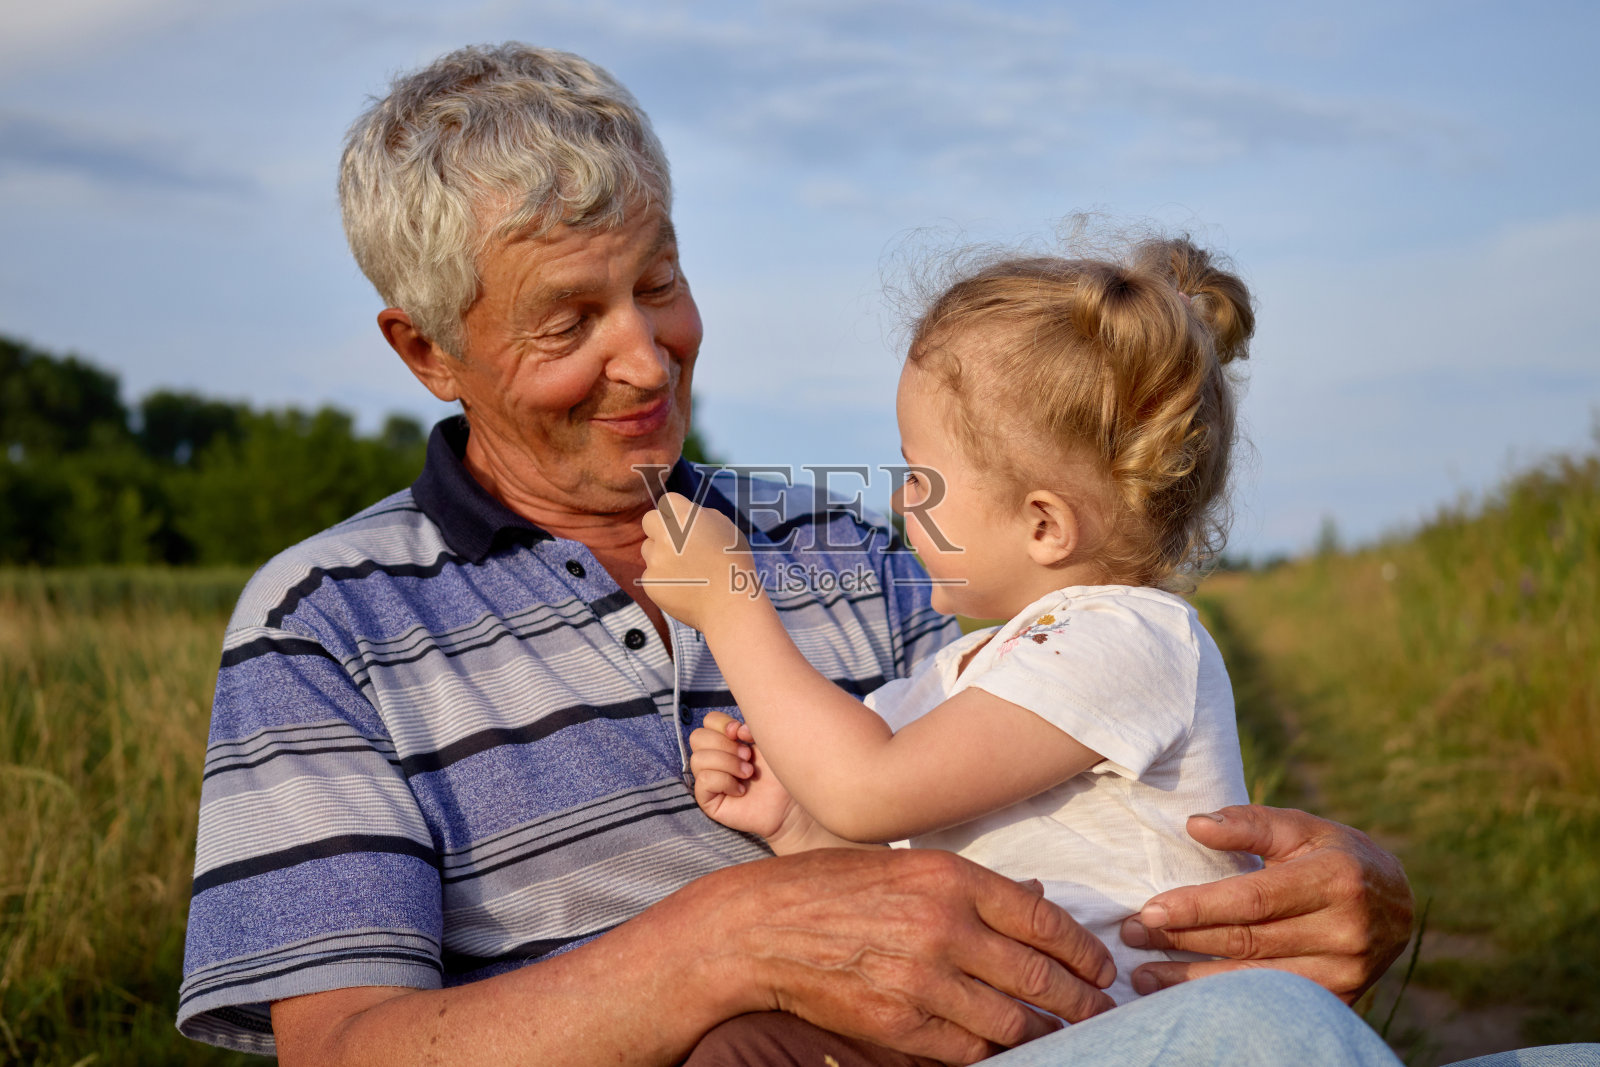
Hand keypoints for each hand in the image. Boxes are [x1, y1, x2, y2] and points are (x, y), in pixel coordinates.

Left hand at [639, 492, 758, 629]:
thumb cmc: (734, 565)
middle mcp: (666, 535)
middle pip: (649, 520)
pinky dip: (663, 580)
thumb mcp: (726, 528)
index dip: (676, 513)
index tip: (684, 525)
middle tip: (676, 544)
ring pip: (648, 549)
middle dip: (659, 529)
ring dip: (661, 555)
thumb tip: (687, 514)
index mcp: (685, 517)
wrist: (729, 605)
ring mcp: (655, 560)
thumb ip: (702, 516)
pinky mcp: (650, 582)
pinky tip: (684, 587)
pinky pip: (651, 574)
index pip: (668, 501)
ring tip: (686, 571)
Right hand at [689, 712, 802, 842]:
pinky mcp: (706, 800)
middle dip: (725, 744)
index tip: (743, 735)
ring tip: (748, 773)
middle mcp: (712, 758)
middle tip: (748, 757)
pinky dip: (725, 782)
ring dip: (728, 763)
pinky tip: (740, 790)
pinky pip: (703, 780)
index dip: (723, 723)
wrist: (788, 803)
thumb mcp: (765, 742)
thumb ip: (749, 728)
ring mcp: (707, 778)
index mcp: (725, 740)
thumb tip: (736, 731)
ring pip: (698, 759)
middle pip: (697, 737)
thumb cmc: (779, 772)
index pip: (708, 721)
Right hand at [713, 848, 1117, 1063]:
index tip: (1102, 968)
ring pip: (1012, 1022)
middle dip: (1082, 1001)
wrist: (760, 928)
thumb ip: (969, 886)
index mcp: (951, 877)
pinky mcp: (900, 1023)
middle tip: (1101, 1012)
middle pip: (1039, 976)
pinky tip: (1011, 1052)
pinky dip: (996, 1054)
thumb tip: (1033, 898)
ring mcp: (924, 979)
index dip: (1083, 950)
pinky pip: (969, 1051)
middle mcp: (946, 926)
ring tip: (1064, 1037)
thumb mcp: (906, 866)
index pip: (1043, 919)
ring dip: (1047, 1035)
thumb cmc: (830, 887)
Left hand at [1120, 805, 1413, 1002]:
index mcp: (1334, 880)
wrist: (1399, 903)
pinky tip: (1185, 996)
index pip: (1253, 900)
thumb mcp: (1300, 827)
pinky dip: (1223, 1000)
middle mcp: (1344, 931)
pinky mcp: (1341, 999)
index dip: (1198, 906)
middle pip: (1247, 941)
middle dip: (1182, 940)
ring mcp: (1346, 972)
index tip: (1149, 910)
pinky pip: (1271, 1002)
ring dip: (1192, 980)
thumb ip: (1247, 823)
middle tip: (1132, 934)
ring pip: (1254, 980)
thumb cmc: (1336, 854)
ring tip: (1143, 975)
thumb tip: (1194, 824)